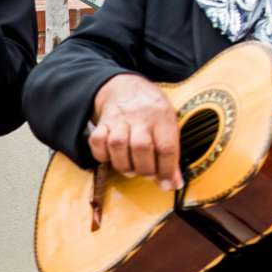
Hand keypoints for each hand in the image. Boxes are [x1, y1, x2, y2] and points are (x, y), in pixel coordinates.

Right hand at [87, 73, 181, 189]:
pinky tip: (112, 157)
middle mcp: (140, 116)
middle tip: (148, 174)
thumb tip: (174, 182)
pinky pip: (97, 142)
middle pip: (141, 148)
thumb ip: (172, 151)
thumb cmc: (151, 109)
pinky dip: (102, 155)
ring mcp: (119, 119)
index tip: (168, 184)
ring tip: (131, 169)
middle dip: (145, 169)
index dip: (168, 170)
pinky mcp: (102, 123)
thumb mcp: (169, 122)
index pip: (166, 147)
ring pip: (118, 146)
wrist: (125, 86)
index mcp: (162, 115)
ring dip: (125, 165)